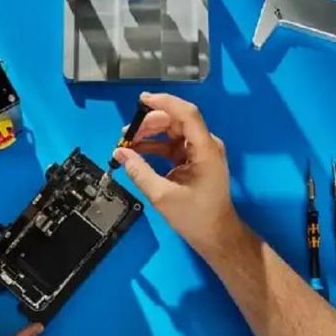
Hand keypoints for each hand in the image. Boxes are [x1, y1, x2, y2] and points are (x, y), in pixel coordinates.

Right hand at [114, 92, 239, 253]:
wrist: (216, 235)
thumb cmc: (195, 217)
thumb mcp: (163, 196)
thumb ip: (140, 172)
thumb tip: (119, 154)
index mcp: (205, 149)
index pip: (187, 114)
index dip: (164, 103)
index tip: (142, 100)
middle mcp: (205, 145)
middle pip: (177, 121)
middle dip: (150, 123)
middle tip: (126, 134)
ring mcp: (200, 152)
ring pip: (173, 132)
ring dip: (150, 135)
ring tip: (127, 143)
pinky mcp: (193, 161)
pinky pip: (172, 146)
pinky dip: (155, 147)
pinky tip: (137, 153)